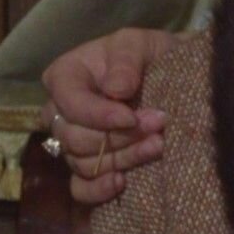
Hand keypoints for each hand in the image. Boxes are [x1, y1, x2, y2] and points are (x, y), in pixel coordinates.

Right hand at [39, 28, 181, 203]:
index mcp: (65, 76)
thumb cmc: (150, 55)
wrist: (172, 76)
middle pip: (76, 138)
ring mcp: (72, 142)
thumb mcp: (140, 43)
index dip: (99, 115)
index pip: (70, 103)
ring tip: (158, 146)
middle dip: (120, 137)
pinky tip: (122, 182)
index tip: (131, 117)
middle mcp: (61, 112)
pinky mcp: (88, 167)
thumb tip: (116, 90)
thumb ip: (126, 60)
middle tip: (159, 126)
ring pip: (83, 163)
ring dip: (123, 159)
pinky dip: (98, 190)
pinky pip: (80, 188)